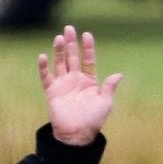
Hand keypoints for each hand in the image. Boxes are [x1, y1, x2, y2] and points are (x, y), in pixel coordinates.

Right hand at [39, 25, 121, 146]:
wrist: (77, 135)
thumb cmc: (93, 120)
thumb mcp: (105, 103)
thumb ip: (109, 87)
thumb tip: (119, 75)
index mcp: (89, 81)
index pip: (88, 60)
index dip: (88, 48)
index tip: (87, 35)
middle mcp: (75, 79)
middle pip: (72, 57)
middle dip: (71, 43)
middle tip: (69, 28)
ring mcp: (63, 83)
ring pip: (60, 62)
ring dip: (59, 50)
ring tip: (59, 38)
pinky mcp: (51, 90)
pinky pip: (46, 76)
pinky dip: (44, 67)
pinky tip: (43, 56)